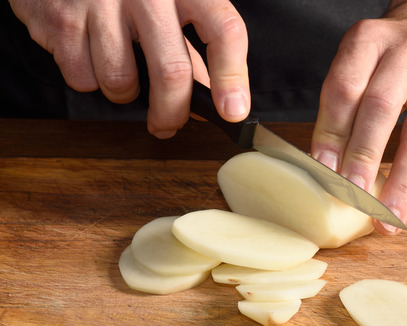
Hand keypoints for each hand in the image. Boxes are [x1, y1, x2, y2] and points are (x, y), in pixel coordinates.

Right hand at [8, 0, 249, 137]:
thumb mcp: (170, 8)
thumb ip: (192, 51)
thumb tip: (216, 102)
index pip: (224, 31)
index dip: (232, 77)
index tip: (233, 112)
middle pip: (172, 71)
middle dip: (172, 112)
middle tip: (169, 124)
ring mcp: (102, 2)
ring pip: (122, 82)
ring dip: (124, 94)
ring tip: (120, 70)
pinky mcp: (63, 18)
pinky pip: (83, 78)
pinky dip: (89, 80)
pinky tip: (89, 54)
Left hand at [310, 0, 406, 233]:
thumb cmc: (391, 58)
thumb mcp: (360, 63)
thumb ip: (342, 106)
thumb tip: (327, 167)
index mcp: (371, 39)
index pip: (345, 87)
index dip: (332, 132)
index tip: (323, 170)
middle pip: (383, 109)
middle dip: (365, 158)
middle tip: (352, 198)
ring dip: (401, 184)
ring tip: (386, 220)